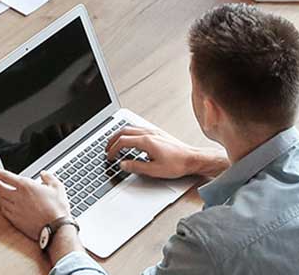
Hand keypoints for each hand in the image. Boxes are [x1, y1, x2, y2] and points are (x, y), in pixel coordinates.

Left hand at [0, 167, 69, 241]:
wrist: (55, 228)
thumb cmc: (57, 207)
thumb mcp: (57, 187)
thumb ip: (49, 178)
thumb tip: (43, 174)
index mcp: (26, 186)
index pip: (6, 177)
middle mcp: (18, 197)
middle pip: (0, 188)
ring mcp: (15, 210)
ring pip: (1, 200)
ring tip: (0, 192)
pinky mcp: (16, 221)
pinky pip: (4, 211)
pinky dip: (2, 206)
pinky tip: (5, 205)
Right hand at [105, 123, 225, 179]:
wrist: (191, 158)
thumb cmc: (176, 164)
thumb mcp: (154, 170)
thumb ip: (136, 167)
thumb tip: (123, 164)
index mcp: (146, 141)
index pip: (123, 141)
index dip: (113, 149)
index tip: (109, 157)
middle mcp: (149, 133)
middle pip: (124, 131)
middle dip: (113, 139)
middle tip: (107, 149)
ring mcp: (153, 131)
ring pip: (131, 128)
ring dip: (120, 135)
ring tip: (115, 144)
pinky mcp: (157, 133)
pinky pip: (138, 128)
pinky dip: (129, 133)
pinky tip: (130, 140)